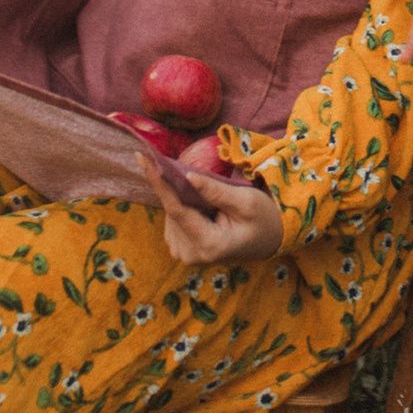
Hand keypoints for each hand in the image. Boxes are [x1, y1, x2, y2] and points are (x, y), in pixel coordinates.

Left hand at [158, 167, 282, 266]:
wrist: (271, 240)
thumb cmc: (264, 219)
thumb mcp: (246, 201)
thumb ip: (215, 191)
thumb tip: (186, 176)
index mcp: (208, 244)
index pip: (175, 210)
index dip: (158, 182)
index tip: (142, 158)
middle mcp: (191, 254)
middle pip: (172, 211)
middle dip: (176, 188)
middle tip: (194, 174)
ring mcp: (185, 254)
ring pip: (171, 215)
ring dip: (183, 198)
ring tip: (210, 200)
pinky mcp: (183, 250)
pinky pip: (174, 220)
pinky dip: (183, 206)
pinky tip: (202, 207)